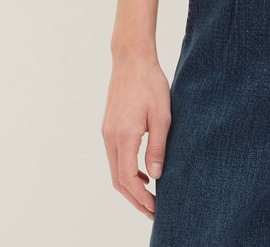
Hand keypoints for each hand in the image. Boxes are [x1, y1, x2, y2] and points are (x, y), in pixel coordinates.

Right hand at [101, 52, 170, 219]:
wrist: (132, 58)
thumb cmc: (150, 82)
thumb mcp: (162, 115)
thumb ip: (157, 147)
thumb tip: (156, 177)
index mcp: (124, 136)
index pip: (128, 178)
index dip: (141, 197)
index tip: (156, 208)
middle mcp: (110, 137)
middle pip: (118, 180)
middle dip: (135, 199)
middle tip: (152, 212)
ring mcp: (107, 132)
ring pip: (115, 170)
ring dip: (130, 186)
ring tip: (149, 197)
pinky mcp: (109, 126)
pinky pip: (116, 157)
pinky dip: (127, 171)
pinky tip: (143, 172)